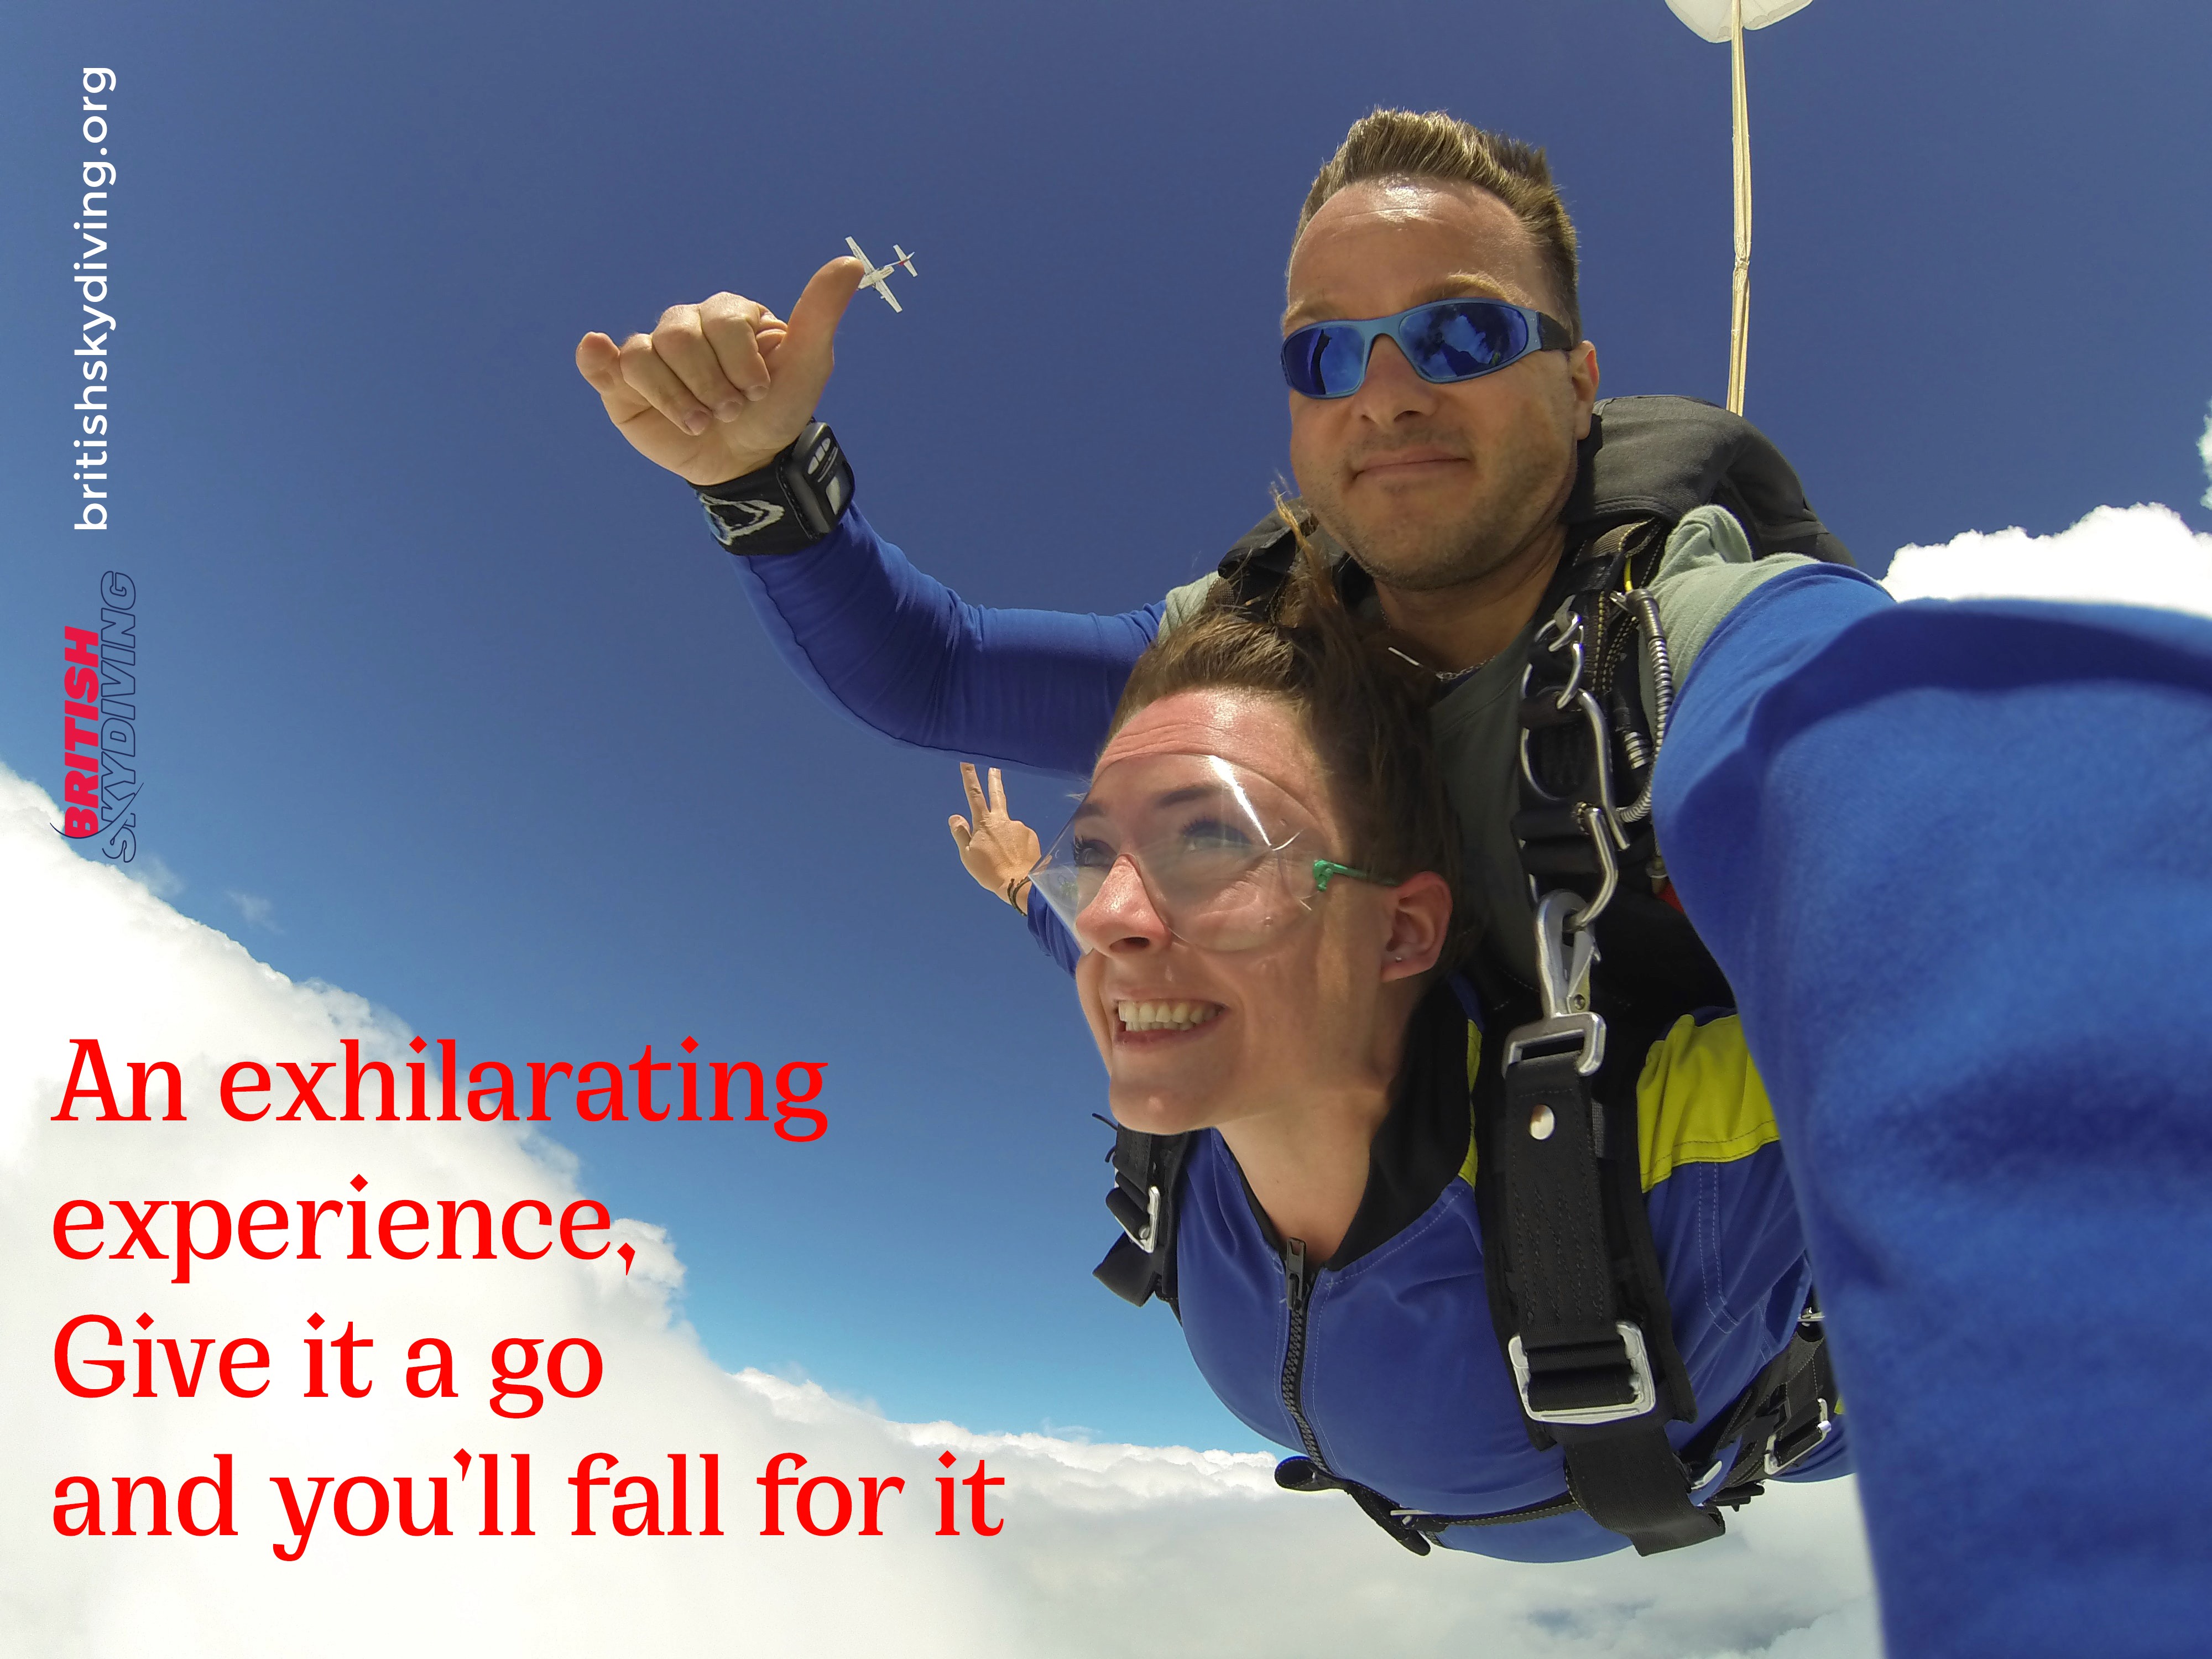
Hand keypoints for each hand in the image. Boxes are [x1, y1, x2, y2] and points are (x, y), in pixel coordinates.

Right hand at [575, 257, 865, 485]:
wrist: (748, 460)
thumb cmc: (777, 409)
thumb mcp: (809, 364)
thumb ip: (821, 313)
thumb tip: (850, 262)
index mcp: (728, 315)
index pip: (722, 320)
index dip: (739, 362)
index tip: (757, 393)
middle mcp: (687, 326)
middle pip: (679, 337)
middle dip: (709, 385)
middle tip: (730, 411)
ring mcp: (653, 354)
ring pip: (644, 355)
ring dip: (675, 397)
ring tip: (699, 422)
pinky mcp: (624, 384)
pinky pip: (604, 364)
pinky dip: (597, 361)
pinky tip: (598, 353)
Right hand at [948, 764, 1042, 912]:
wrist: (1019, 883)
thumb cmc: (989, 871)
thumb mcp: (967, 855)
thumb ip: (961, 833)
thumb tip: (954, 816)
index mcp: (984, 823)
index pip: (974, 795)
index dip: (969, 777)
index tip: (967, 761)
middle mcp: (1003, 819)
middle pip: (997, 794)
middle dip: (994, 780)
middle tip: (995, 769)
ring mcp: (1019, 826)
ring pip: (1008, 826)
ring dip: (1005, 835)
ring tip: (1004, 856)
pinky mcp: (1031, 835)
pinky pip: (1020, 836)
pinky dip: (1017, 844)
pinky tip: (1016, 857)